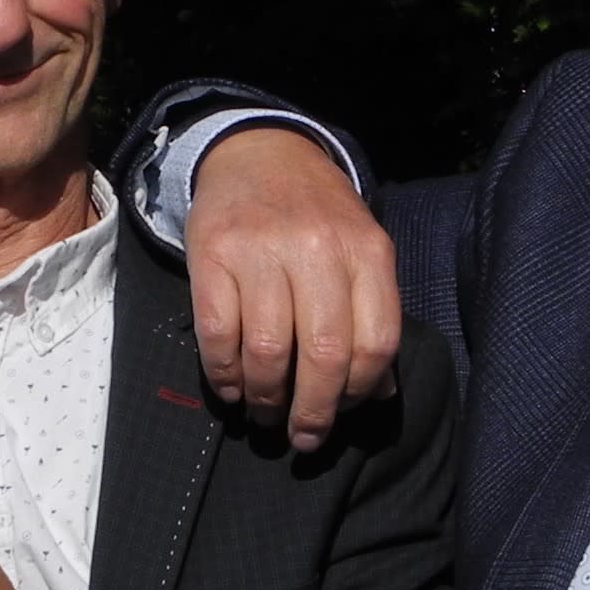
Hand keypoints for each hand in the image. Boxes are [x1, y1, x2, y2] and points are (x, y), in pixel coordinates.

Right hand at [184, 124, 400, 452]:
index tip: (342, 412)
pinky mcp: (211, 254)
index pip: (376, 342)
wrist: (259, 152)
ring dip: (265, 398)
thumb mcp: (360, 251)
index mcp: (366, 251)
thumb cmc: (317, 216)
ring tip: (264, 412)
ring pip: (267, 351)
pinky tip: (232, 388)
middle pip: (323, 354)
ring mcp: (261, 250)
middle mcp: (317, 248)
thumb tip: (378, 394)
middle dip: (313, 411)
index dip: (360, 392)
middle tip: (303, 436)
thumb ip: (373, 316)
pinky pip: (218, 334)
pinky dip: (224, 375)